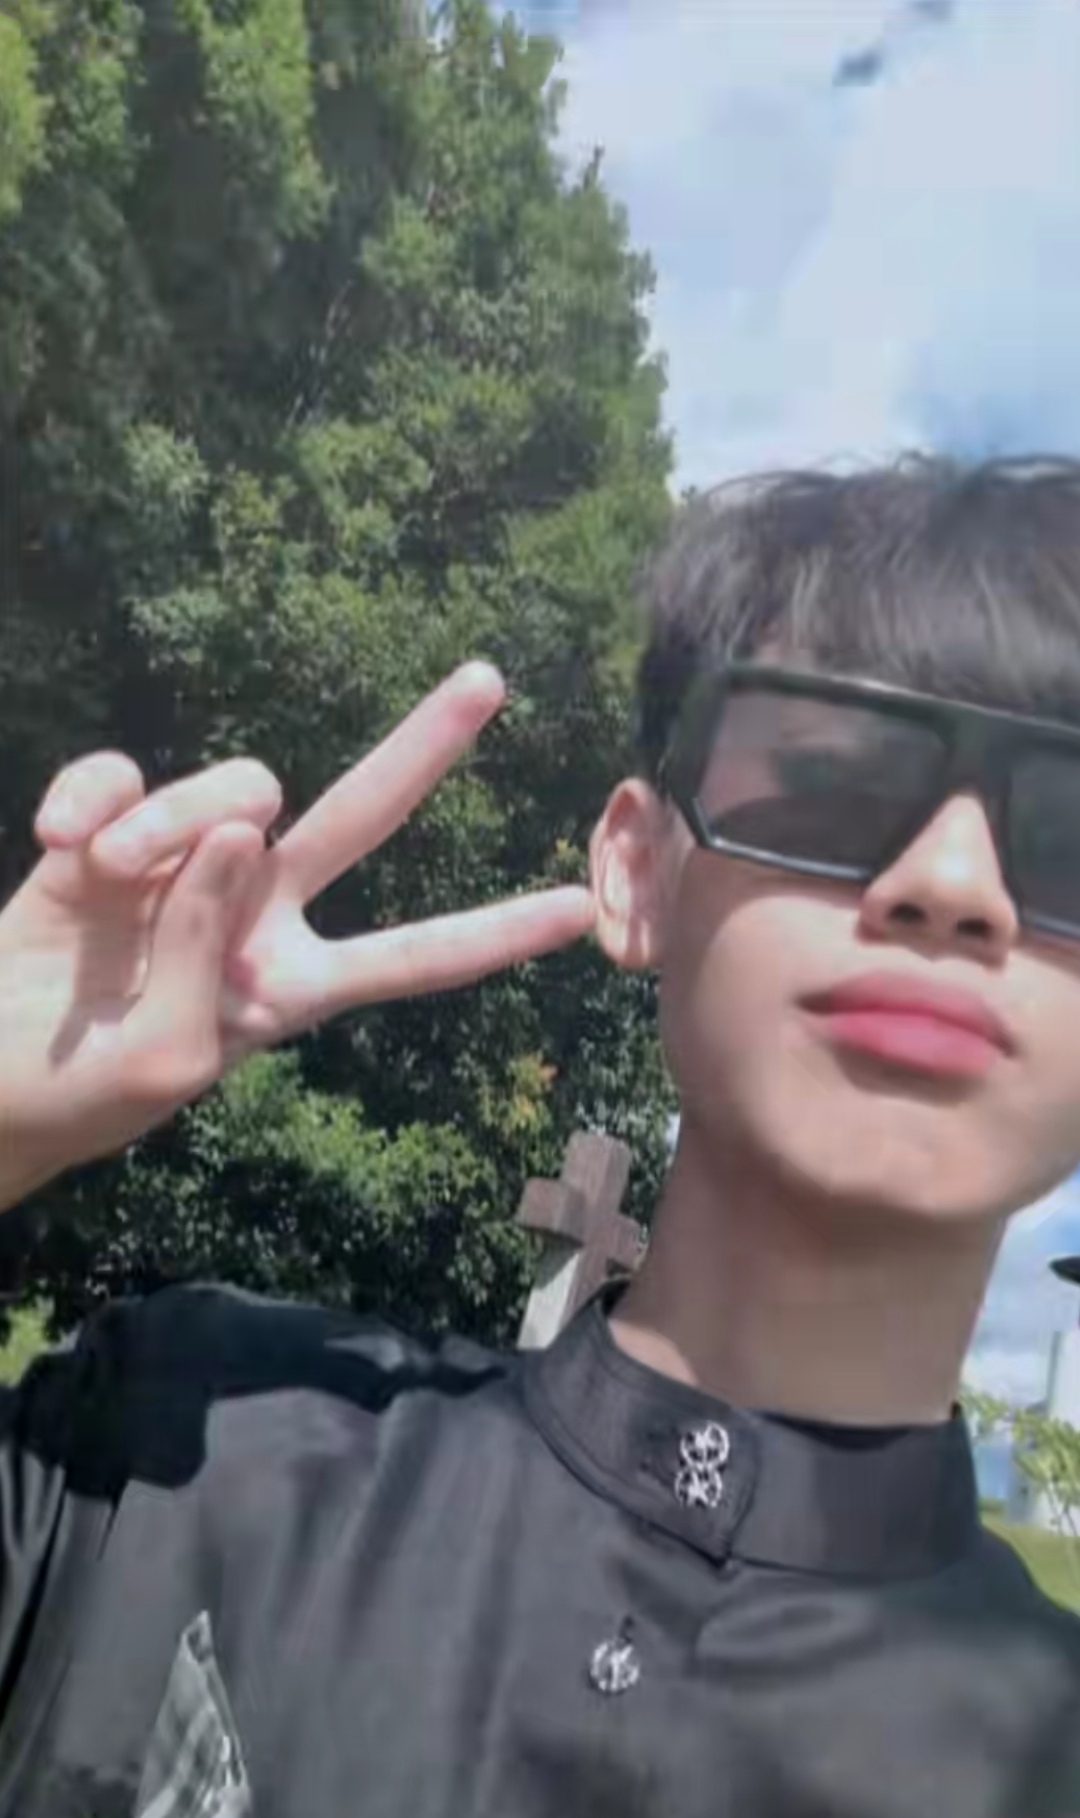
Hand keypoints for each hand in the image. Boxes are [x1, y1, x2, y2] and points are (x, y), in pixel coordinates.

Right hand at [0, 663, 594, 1207]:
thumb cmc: (84, 1092)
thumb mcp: (169, 1058)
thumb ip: (210, 948)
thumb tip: (237, 827)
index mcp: (295, 985)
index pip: (414, 959)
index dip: (491, 934)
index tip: (578, 908)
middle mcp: (257, 908)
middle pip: (360, 816)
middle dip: (425, 749)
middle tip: (491, 679)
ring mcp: (187, 860)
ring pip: (234, 790)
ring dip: (174, 823)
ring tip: (103, 876)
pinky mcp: (109, 827)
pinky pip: (126, 773)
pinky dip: (94, 799)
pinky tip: (57, 846)